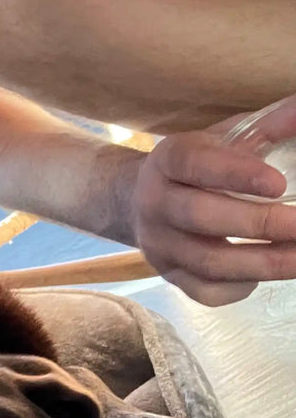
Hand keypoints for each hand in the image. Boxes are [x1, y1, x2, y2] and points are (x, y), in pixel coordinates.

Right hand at [129, 107, 295, 305]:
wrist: (139, 200)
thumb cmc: (197, 166)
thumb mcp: (223, 138)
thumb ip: (268, 126)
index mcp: (168, 160)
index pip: (194, 165)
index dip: (234, 175)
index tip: (279, 183)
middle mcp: (154, 203)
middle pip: (201, 217)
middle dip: (261, 225)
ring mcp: (159, 245)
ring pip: (209, 262)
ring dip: (266, 263)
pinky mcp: (169, 275)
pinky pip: (205, 291)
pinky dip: (241, 287)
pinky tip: (266, 273)